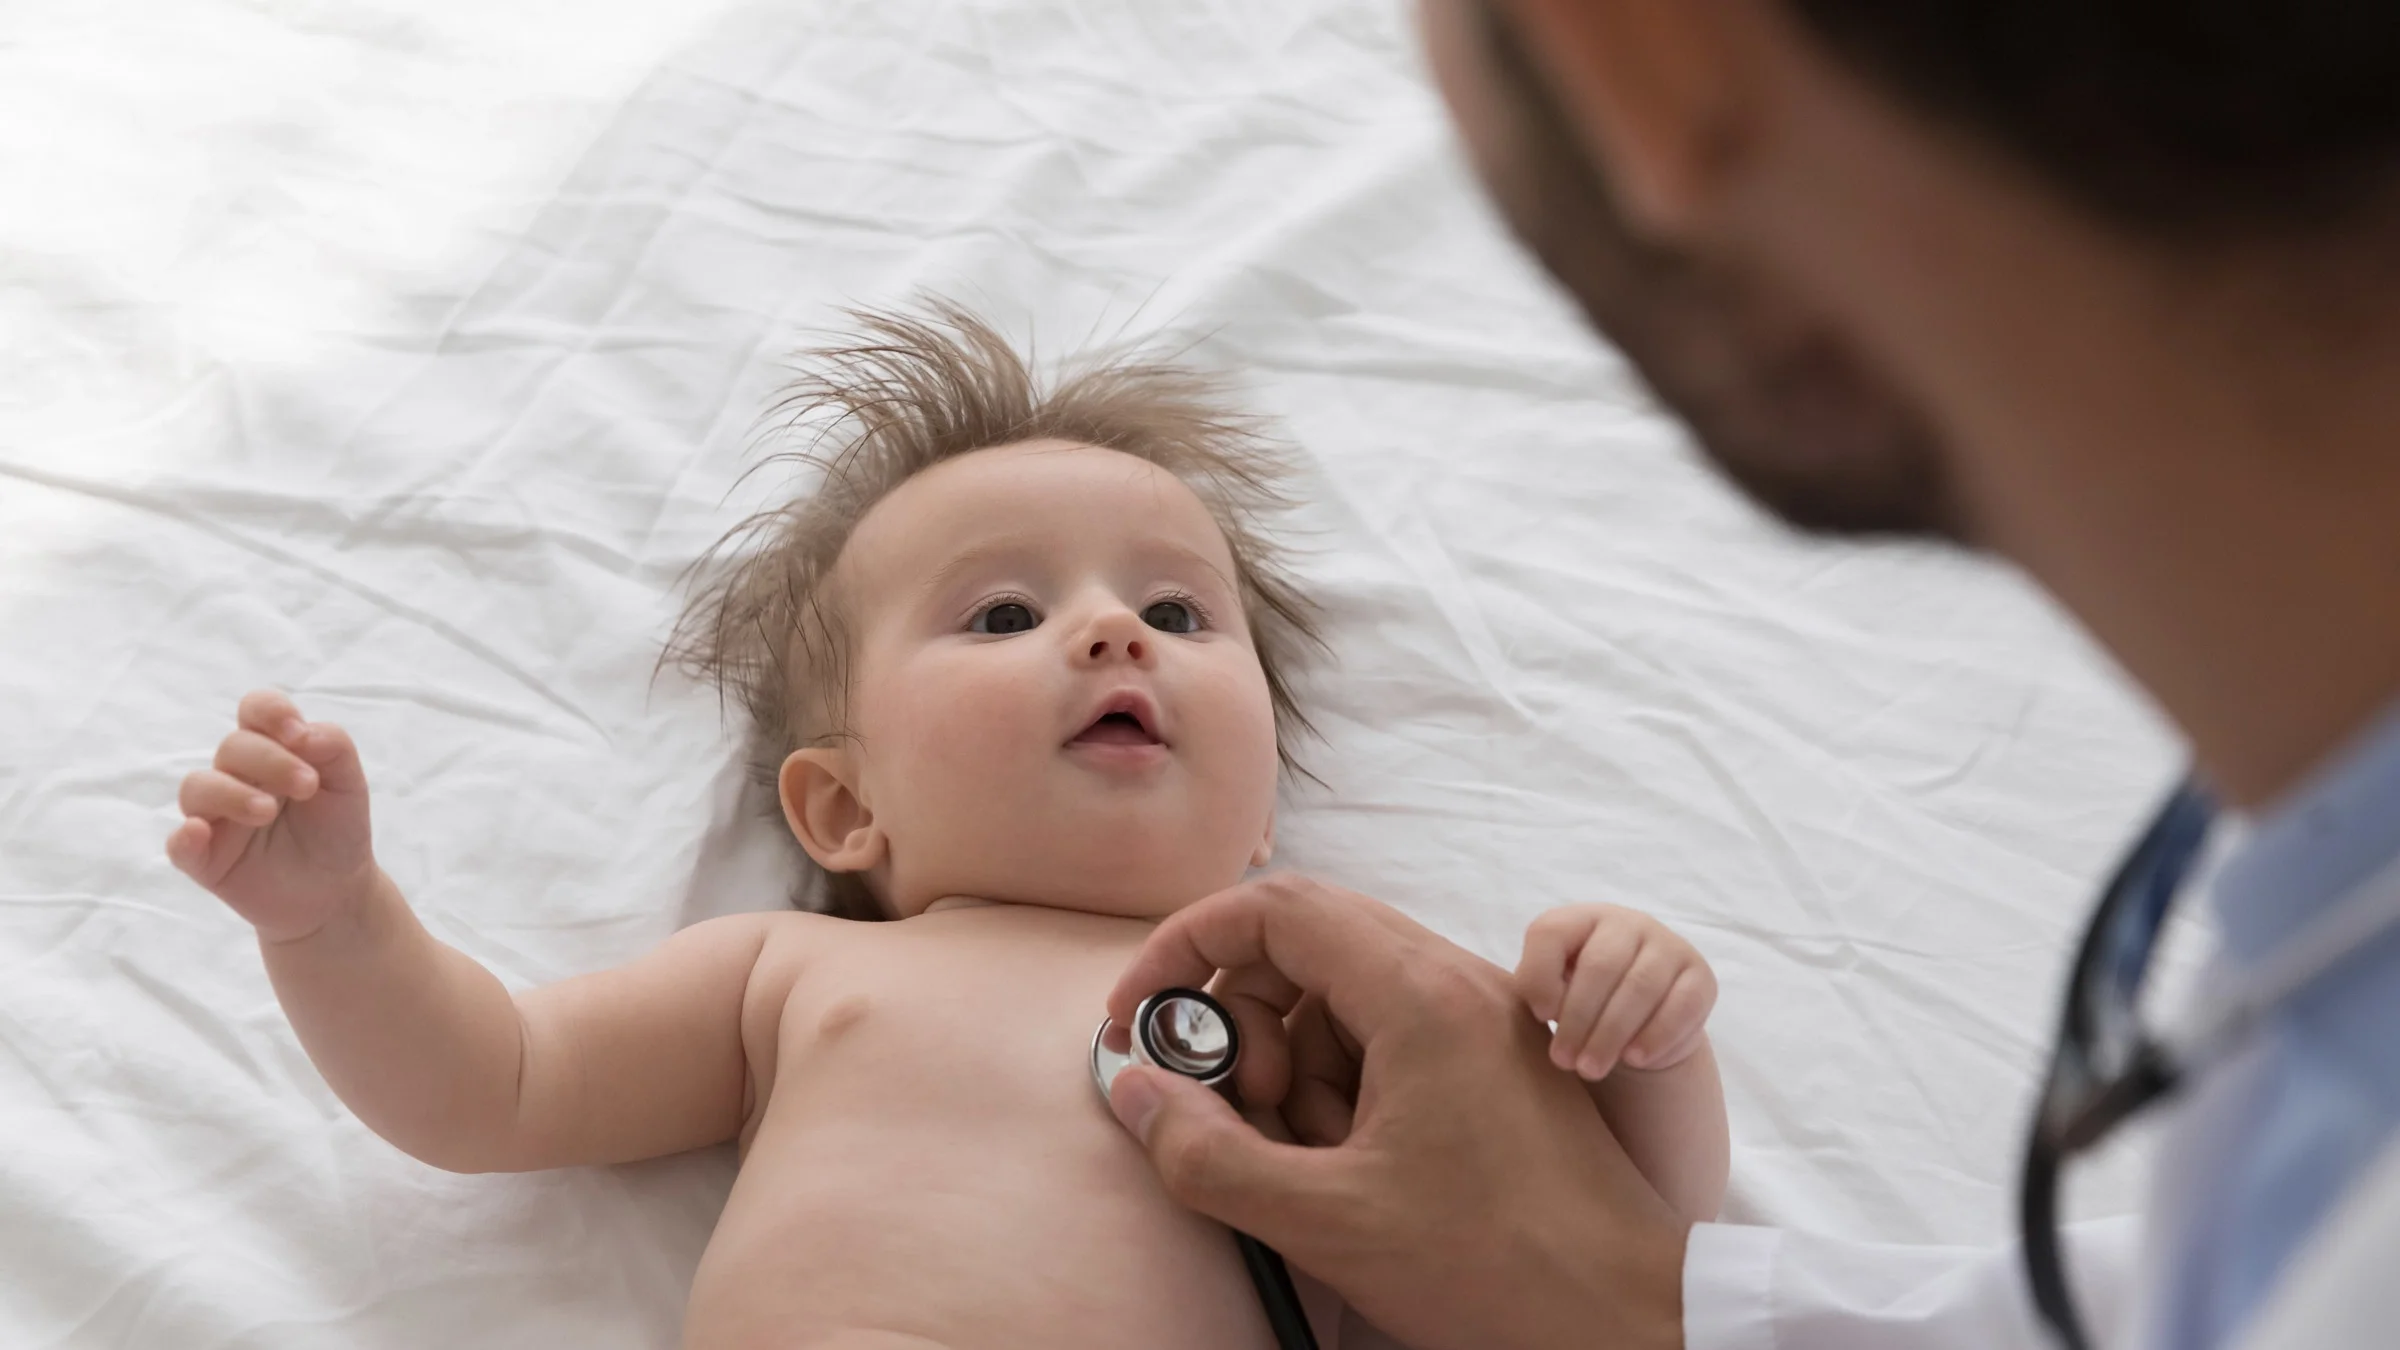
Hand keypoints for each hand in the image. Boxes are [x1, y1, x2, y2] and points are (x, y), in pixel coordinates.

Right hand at [166, 690, 377, 942]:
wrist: (337, 891)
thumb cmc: (336, 828)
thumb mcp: (348, 783)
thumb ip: (333, 746)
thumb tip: (304, 732)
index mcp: (271, 750)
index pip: (254, 711)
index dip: (270, 712)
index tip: (297, 734)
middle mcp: (236, 777)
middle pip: (232, 747)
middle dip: (269, 760)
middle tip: (306, 786)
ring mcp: (216, 817)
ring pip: (197, 788)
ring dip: (231, 793)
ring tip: (267, 812)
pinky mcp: (206, 859)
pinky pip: (178, 845)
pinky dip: (184, 837)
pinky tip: (201, 833)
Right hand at [1104, 874, 1688, 1349]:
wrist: (1629, 1317)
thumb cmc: (1496, 1267)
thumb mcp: (1324, 1222)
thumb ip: (1206, 1154)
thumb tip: (1134, 1089)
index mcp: (1421, 995)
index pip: (1275, 908)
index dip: (1187, 946)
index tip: (1141, 1015)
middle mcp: (1457, 984)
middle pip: (1307, 946)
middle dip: (1244, 1022)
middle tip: (1235, 1109)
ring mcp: (1484, 1021)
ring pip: (1345, 998)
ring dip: (1296, 1066)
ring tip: (1307, 1158)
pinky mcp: (1496, 1063)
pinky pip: (1391, 1039)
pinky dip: (1346, 1089)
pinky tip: (1351, 1169)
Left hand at [1515, 904, 1716, 1080]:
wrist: (1640, 1023)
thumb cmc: (1582, 1001)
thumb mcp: (1553, 991)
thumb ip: (1540, 990)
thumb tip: (1543, 1006)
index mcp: (1581, 918)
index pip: (1551, 932)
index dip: (1540, 974)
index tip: (1538, 1016)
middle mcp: (1628, 923)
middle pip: (1600, 965)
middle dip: (1577, 1019)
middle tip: (1563, 1061)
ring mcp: (1668, 946)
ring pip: (1640, 987)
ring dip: (1611, 1034)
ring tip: (1591, 1069)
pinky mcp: (1700, 977)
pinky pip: (1681, 1005)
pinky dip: (1656, 1036)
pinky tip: (1634, 1059)